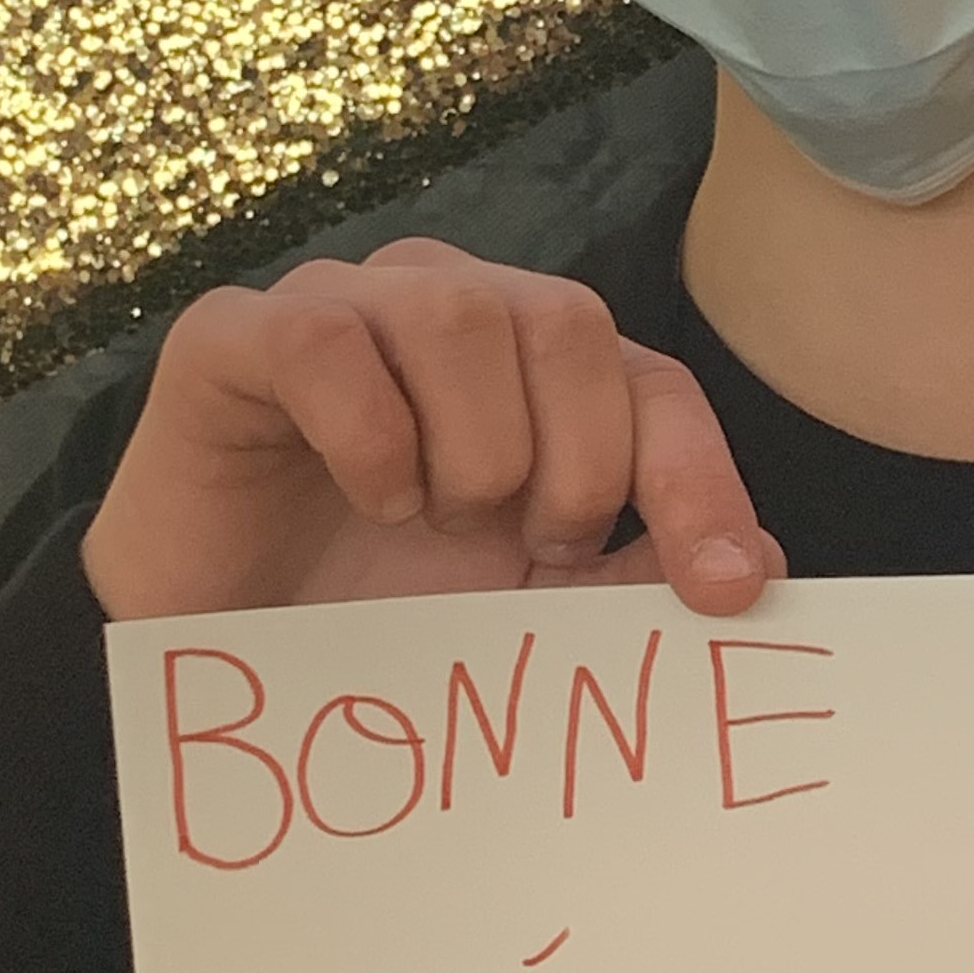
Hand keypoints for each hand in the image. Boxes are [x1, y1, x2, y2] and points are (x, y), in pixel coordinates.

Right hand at [78, 237, 779, 621]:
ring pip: (459, 313)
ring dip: (471, 447)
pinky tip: (371, 495)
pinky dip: (368, 429)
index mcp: (535, 371)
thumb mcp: (527, 612)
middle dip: (573, 466)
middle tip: (522, 548)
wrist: (216, 663)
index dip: (699, 481)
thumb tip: (758, 571)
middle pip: (570, 327)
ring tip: (433, 522)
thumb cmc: (373, 617)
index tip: (720, 591)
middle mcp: (448, 310)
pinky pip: (327, 335)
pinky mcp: (233, 337)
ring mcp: (342, 309)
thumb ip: (636, 581)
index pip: (654, 385)